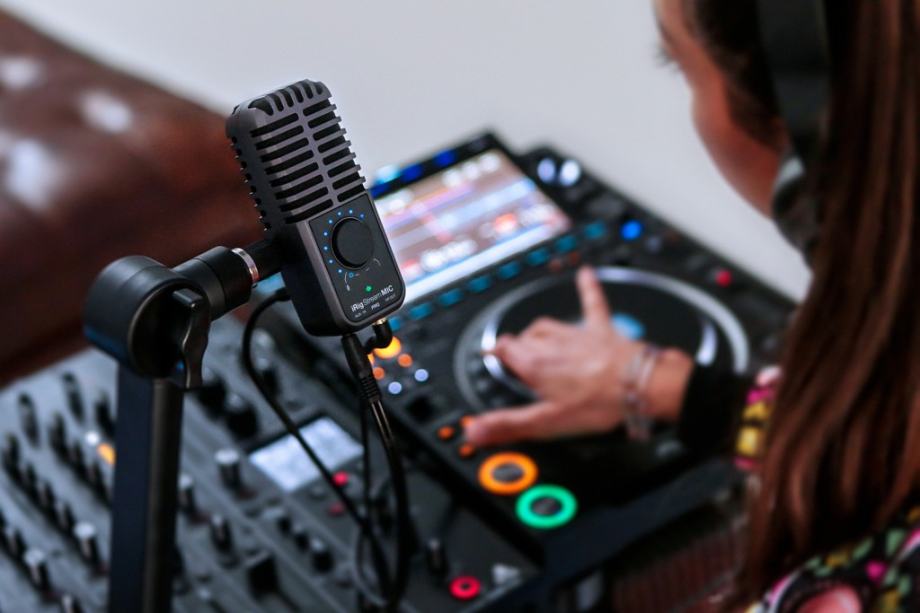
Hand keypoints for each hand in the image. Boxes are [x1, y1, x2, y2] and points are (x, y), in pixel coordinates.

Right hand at [464, 267, 693, 446]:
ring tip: (533, 336)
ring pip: (547, 324)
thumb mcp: (546, 422)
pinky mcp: (600, 330)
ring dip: (538, 330)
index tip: (491, 356)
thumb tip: (476, 430)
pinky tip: (585, 274)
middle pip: (524, 337)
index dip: (497, 353)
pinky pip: (592, 302)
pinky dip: (588, 288)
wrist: (637, 384)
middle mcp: (551, 343)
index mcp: (535, 364)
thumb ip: (509, 424)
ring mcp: (576, 334)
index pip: (505, 350)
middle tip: (514, 354)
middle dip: (516, 345)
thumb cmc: (597, 402)